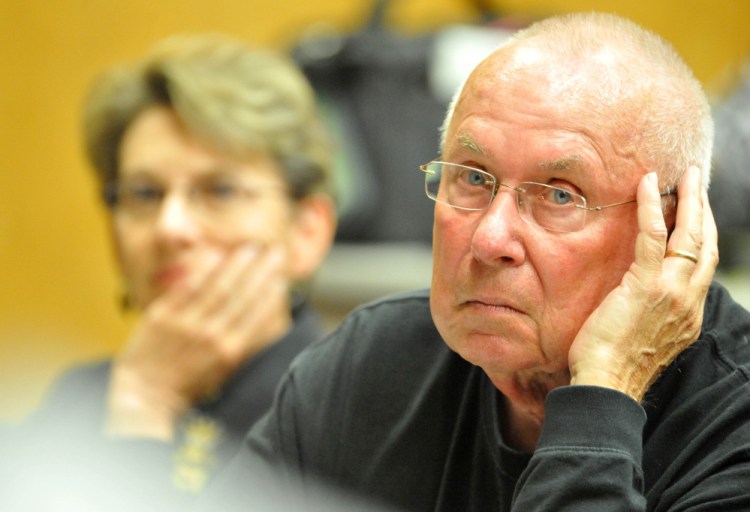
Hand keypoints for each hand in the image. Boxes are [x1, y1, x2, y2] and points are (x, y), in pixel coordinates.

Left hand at [105, 245, 288, 439]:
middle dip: (261, 272)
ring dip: (237, 266)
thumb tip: (266, 319)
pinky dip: (203, 271)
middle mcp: (210, 335)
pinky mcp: (161, 316)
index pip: (257, 315)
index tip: (281, 278)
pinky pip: (186, 288)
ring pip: (217, 288)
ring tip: (250, 249)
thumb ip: (243, 343)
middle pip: (241, 296)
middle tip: (275, 253)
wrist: (145, 395)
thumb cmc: (188, 385)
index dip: (271, 295)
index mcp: (229, 351)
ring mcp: (185, 324)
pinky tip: (216, 255)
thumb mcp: (224, 370)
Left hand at [568, 167, 717, 400]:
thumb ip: (649, 311)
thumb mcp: (642, 336)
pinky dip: (651, 207)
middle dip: (703, 209)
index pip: (703, 265)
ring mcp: (672, 292)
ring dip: (688, 200)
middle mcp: (689, 301)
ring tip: (683, 175)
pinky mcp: (646, 285)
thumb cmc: (612, 365)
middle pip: (705, 244)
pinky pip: (653, 236)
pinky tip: (648, 184)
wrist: (606, 384)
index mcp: (689, 314)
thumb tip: (635, 294)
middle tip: (696, 181)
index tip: (695, 212)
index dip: (702, 235)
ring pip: (688, 235)